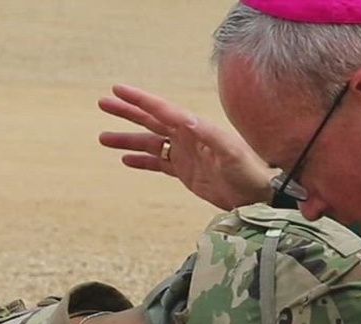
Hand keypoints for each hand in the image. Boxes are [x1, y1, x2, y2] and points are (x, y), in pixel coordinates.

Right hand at [98, 84, 278, 210]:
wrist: (258, 195)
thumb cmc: (249, 171)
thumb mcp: (230, 152)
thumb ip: (208, 135)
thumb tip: (184, 119)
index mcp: (195, 128)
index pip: (162, 110)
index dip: (140, 99)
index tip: (118, 90)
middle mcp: (187, 137)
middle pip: (151, 120)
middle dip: (127, 112)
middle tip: (103, 103)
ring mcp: (184, 154)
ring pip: (149, 143)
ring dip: (127, 140)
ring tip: (103, 137)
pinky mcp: (185, 172)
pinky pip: (158, 164)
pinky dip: (142, 161)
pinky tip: (125, 160)